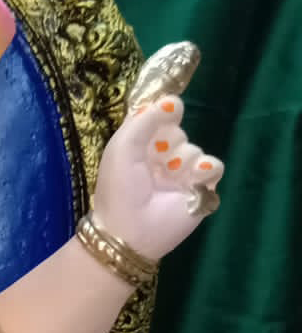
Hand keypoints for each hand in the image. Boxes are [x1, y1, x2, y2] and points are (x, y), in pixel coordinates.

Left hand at [93, 97, 223, 261]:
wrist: (129, 231)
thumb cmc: (120, 188)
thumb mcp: (123, 147)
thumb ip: (143, 120)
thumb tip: (173, 101)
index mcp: (139, 148)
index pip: (158, 119)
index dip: (163, 114)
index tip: (169, 111)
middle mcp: (160, 159)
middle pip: (178, 132)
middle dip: (169, 141)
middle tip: (156, 159)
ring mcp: (181, 174)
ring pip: (194, 148)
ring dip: (183, 158)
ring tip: (169, 176)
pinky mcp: (199, 189)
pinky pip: (213, 166)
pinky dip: (205, 168)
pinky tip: (192, 176)